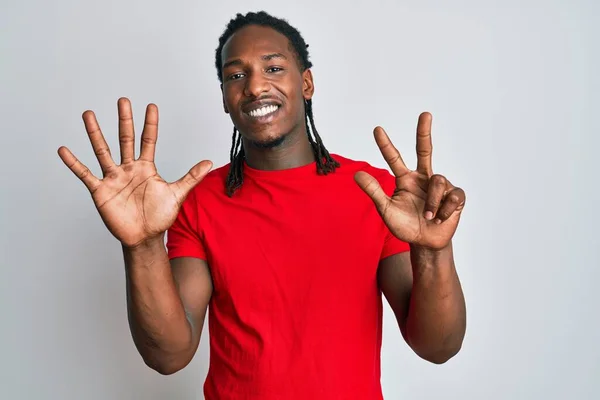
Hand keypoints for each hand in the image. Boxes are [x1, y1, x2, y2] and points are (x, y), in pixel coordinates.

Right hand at [58, 98, 212, 247]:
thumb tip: (209, 162)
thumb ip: (191, 177)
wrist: (144, 238)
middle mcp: (129, 169)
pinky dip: (74, 163)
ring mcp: (114, 178)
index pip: (149, 140)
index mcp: (146, 167)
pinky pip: (85, 174)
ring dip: (95, 133)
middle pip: (126, 139)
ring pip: (103, 151)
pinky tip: (64, 150)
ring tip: (88, 114)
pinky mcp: (101, 190)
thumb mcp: (177, 194)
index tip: (151, 106)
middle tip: (122, 100)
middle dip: (125, 120)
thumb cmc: (159, 217)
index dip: (151, 124)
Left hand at [355, 112, 465, 249]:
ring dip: (431, 203)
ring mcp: (440, 185)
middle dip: (424, 132)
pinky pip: (452, 196)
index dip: (386, 145)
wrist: (425, 243)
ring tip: (428, 217)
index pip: (395, 158)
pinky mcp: (455, 196)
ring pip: (437, 182)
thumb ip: (374, 191)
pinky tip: (441, 218)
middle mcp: (423, 178)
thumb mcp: (386, 210)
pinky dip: (444, 210)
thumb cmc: (406, 225)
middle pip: (425, 150)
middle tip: (425, 114)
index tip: (377, 129)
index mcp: (406, 179)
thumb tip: (356, 174)